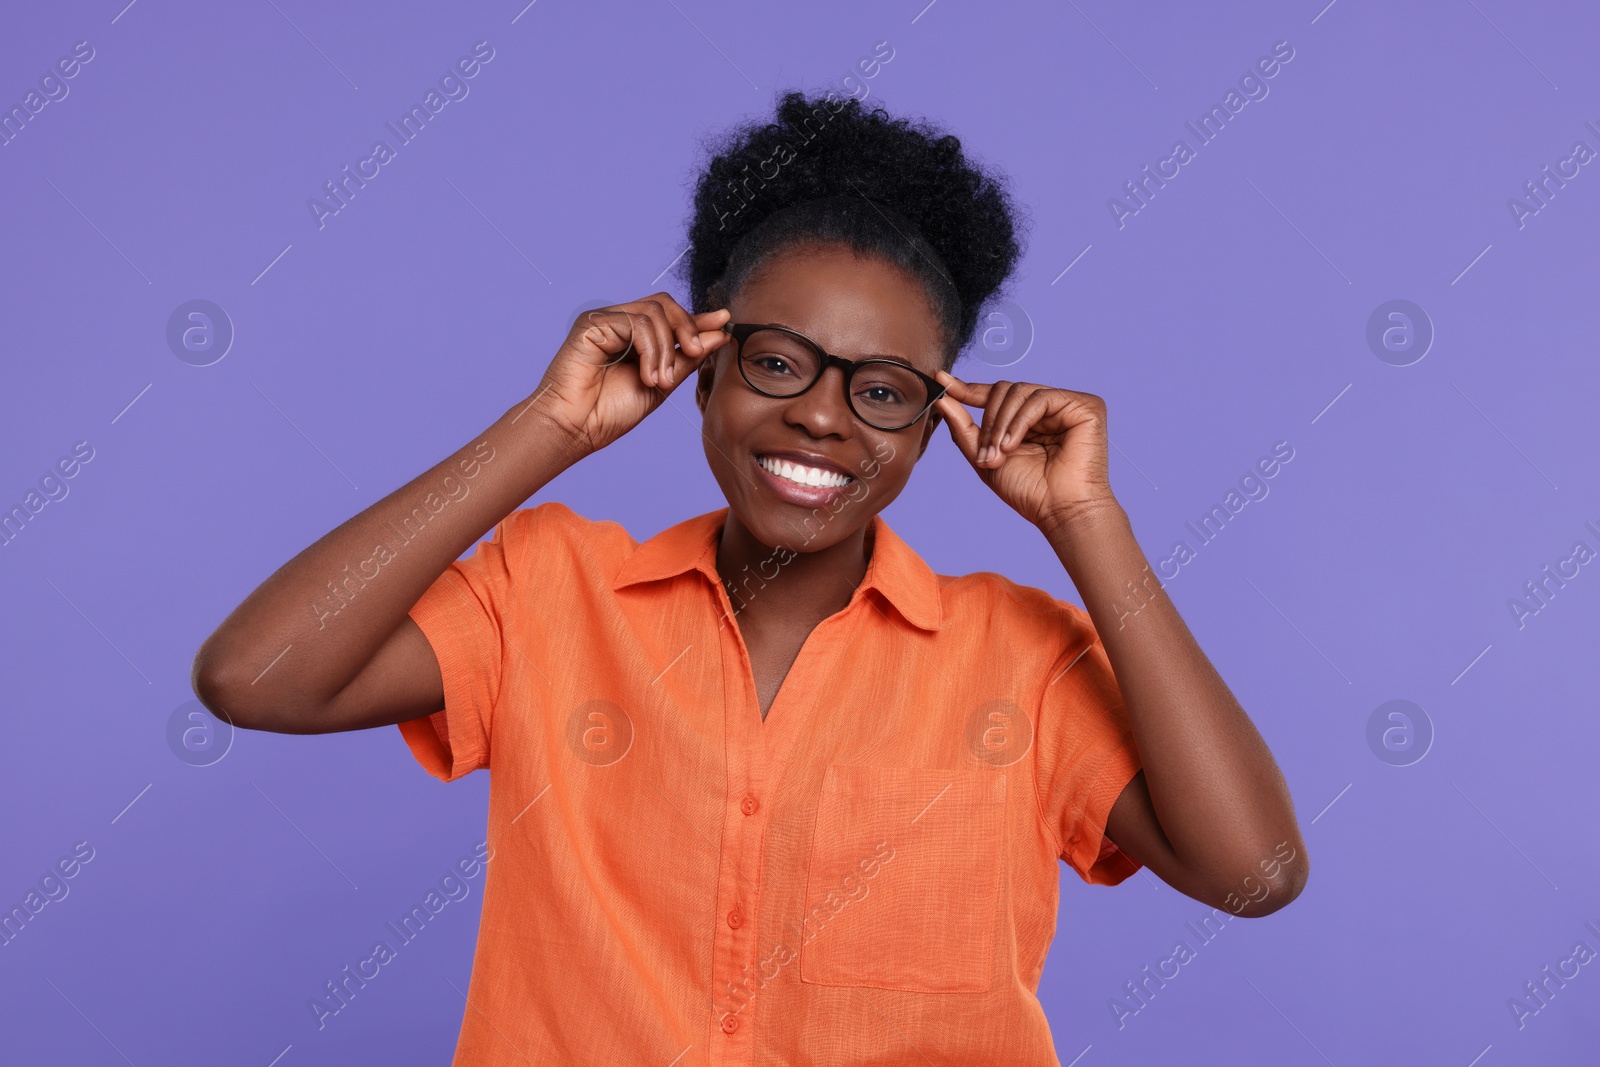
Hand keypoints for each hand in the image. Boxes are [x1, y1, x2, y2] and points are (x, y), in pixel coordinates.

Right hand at [524, 294, 733, 460]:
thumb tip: (719, 333)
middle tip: (696, 353)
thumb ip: (687, 359)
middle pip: (665, 304)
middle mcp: (619, 323)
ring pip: (654, 313)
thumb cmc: (610, 412)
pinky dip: (650, 349)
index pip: (671, 317)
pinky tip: (646, 376)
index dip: (699, 319)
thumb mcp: (662, 385)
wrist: (577, 429)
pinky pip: (636, 322)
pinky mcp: (592, 323)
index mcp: (635, 337)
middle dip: (688, 327)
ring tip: (659, 382)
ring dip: (667, 348)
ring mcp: (605, 320)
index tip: (725, 321)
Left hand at [933, 370, 1118, 530]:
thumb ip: (964, 428)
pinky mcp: (1085, 406)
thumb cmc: (1028, 491)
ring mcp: (1067, 404)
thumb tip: (942, 399)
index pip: (996, 394)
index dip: (968, 389)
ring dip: (1001, 424)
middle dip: (988, 420)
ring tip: (1000, 454)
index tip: (942, 382)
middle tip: (986, 454)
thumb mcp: (984, 458)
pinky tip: (1013, 444)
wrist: (1059, 511)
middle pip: (1005, 389)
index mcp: (1028, 418)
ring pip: (1019, 391)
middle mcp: (1048, 408)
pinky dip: (1020, 421)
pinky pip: (1040, 399)